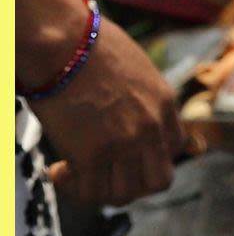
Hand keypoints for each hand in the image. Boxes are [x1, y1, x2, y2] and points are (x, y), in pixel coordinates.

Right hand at [28, 18, 182, 206]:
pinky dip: (72, 188)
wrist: (62, 41)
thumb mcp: (135, 67)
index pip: (175, 148)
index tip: (124, 156)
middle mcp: (152, 127)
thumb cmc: (89, 46)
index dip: (148, 158)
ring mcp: (125, 142)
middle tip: (105, 175)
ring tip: (76, 174)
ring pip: (124, 194)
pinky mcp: (92, 154)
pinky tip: (57, 171)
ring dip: (99, 190)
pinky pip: (89, 191)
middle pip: (158, 181)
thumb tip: (127, 106)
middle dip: (132, 185)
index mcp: (166, 102)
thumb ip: (141, 94)